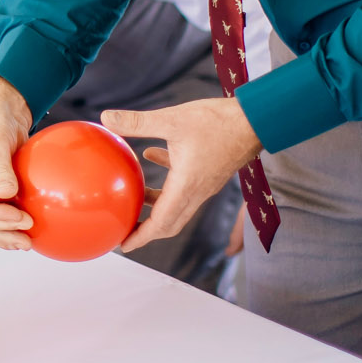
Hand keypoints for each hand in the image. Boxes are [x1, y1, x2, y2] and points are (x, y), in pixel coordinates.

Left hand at [102, 98, 261, 252]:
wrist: (256, 119)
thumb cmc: (218, 121)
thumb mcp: (172, 119)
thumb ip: (137, 122)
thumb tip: (105, 117)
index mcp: (186, 187)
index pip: (161, 223)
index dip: (141, 237)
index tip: (123, 245)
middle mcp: (197, 191)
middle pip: (170, 222)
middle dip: (146, 230)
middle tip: (125, 229)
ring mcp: (206, 183)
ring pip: (177, 203)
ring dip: (155, 203)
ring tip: (134, 197)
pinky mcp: (210, 171)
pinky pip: (185, 184)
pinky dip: (166, 179)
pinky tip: (151, 156)